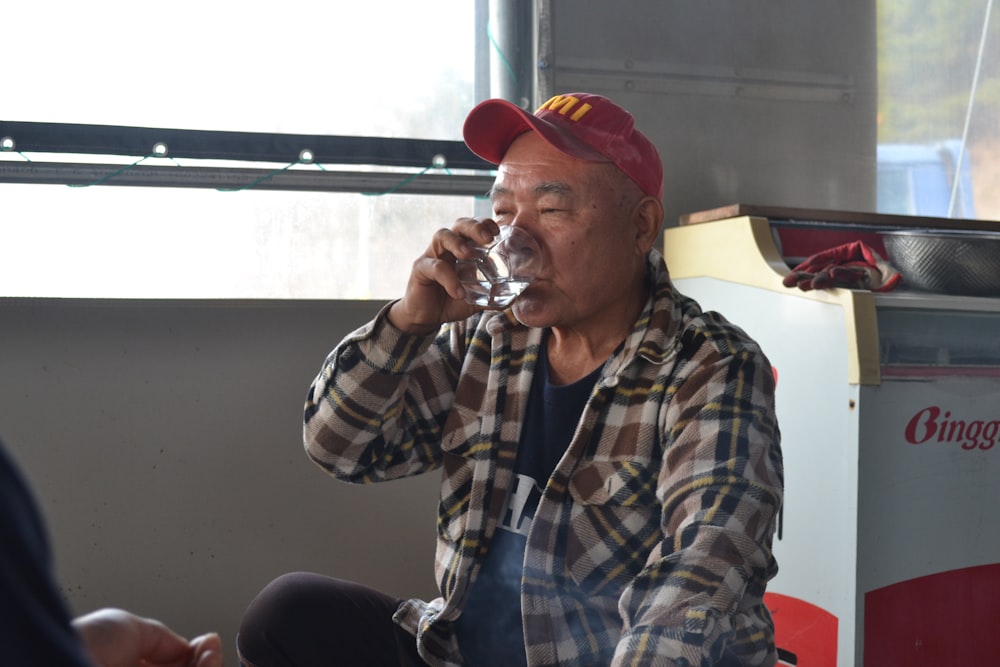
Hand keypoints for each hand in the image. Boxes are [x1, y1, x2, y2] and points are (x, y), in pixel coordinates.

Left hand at [73, 608, 222, 666]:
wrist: (60, 660)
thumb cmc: (80, 644)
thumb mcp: (128, 627)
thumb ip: (163, 639)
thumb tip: (191, 648)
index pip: (173, 666)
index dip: (196, 655)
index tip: (208, 644)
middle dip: (206, 663)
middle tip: (211, 651)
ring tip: (209, 656)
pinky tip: (202, 664)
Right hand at [388, 217, 499, 334]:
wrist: (426, 318)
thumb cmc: (450, 301)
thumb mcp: (475, 299)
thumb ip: (492, 297)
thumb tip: (515, 299)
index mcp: (462, 249)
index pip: (473, 227)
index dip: (484, 223)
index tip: (498, 231)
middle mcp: (447, 247)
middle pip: (459, 225)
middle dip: (474, 227)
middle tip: (488, 238)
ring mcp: (432, 255)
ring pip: (442, 236)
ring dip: (457, 242)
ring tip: (468, 254)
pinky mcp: (420, 269)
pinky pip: (436, 268)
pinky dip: (449, 279)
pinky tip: (459, 292)